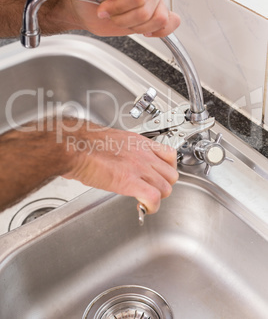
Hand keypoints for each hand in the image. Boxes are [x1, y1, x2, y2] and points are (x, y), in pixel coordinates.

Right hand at [63, 123, 178, 213]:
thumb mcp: (111, 141)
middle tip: (151, 191)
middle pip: (171, 175)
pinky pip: (153, 198)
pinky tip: (142, 207)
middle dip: (163, 186)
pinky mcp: (130, 181)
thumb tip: (117, 160)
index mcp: (139, 143)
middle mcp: (143, 154)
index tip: (159, 177)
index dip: (166, 170)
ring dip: (158, 198)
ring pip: (166, 188)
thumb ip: (122, 151)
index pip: (169, 155)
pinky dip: (151, 206)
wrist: (74, 145)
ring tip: (145, 200)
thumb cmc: (84, 142)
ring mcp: (139, 167)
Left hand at [70, 0, 180, 36]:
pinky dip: (159, 31)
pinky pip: (172, 23)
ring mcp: (157, 0)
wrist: (86, 8)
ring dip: (135, 27)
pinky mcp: (159, 14)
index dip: (118, 8)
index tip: (103, 8)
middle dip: (123, 19)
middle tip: (111, 15)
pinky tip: (143, 30)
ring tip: (123, 20)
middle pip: (145, 11)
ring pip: (158, 20)